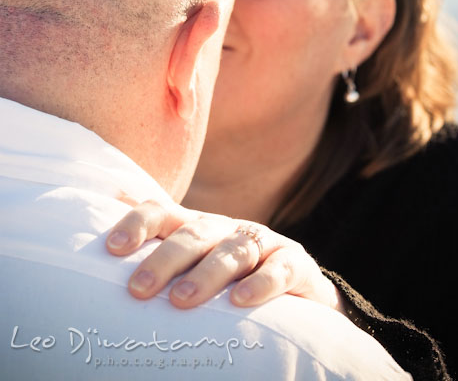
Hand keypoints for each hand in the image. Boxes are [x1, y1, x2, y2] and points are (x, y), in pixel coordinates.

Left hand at [106, 199, 342, 311]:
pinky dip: (261, 283)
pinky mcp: (294, 263)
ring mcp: (262, 243)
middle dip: (165, 259)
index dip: (139, 225)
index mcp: (197, 227)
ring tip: (181, 300)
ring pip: (233, 251)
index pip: (163, 213)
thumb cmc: (230, 277)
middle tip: (138, 288)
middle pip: (194, 234)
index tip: (113, 248)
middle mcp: (227, 229)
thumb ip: (158, 251)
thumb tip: (105, 225)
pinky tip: (240, 300)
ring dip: (207, 274)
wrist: (296, 291)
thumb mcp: (195, 262)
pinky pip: (279, 269)